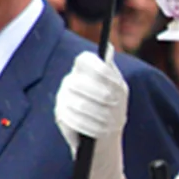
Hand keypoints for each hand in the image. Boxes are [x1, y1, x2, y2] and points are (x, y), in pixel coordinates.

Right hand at [55, 50, 128, 178]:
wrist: (105, 129)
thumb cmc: (113, 104)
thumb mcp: (118, 87)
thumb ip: (111, 70)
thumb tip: (108, 48)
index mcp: (83, 68)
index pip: (84, 60)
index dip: (100, 70)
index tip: (116, 82)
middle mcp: (70, 79)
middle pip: (82, 84)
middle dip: (103, 96)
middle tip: (117, 104)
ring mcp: (63, 97)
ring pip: (79, 104)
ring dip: (100, 114)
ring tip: (113, 121)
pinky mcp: (60, 114)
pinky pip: (73, 120)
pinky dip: (91, 126)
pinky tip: (102, 130)